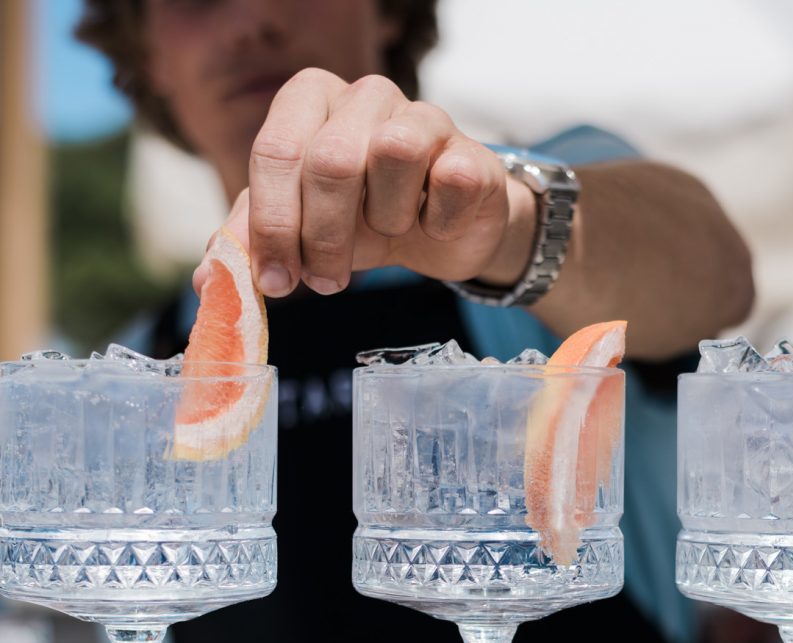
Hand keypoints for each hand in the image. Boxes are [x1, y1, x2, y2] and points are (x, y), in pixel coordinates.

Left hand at [198, 70, 535, 297]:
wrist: (443, 229)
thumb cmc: (365, 221)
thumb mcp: (303, 231)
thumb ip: (255, 245)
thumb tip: (208, 282)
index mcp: (308, 102)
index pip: (276, 152)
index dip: (273, 225)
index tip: (276, 283)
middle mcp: (364, 95)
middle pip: (330, 159)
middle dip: (324, 237)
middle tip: (327, 282)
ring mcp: (422, 116)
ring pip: (393, 155)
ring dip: (386, 219)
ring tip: (390, 232)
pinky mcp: (470, 150)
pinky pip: (450, 179)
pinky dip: (437, 221)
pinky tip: (433, 227)